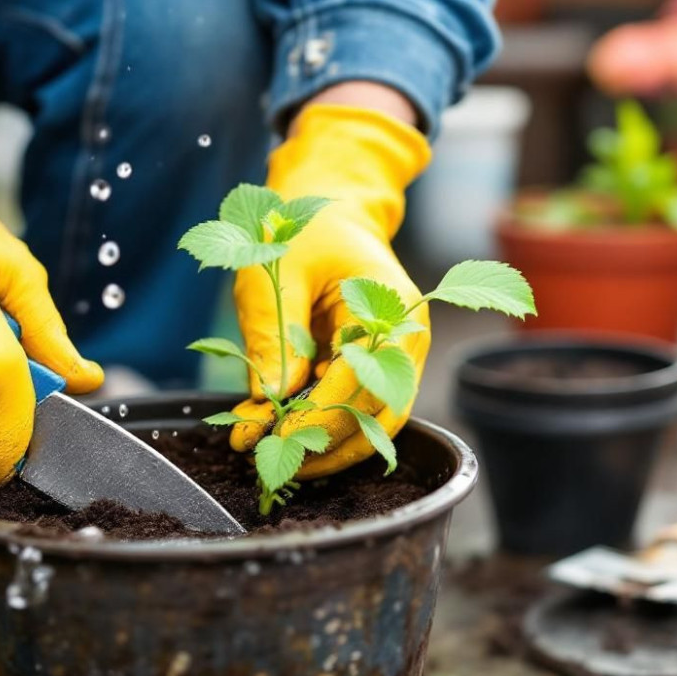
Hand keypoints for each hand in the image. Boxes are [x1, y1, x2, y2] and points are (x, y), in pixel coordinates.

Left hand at [229, 104, 430, 478]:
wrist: (330, 211)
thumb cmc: (301, 234)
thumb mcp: (276, 274)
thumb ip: (274, 335)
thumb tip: (269, 400)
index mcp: (389, 303)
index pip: (363, 375)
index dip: (320, 414)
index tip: (277, 437)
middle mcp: (407, 336)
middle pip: (380, 411)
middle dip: (326, 444)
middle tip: (273, 463)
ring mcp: (400, 357)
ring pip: (377, 423)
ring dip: (331, 449)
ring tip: (279, 461)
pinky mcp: (381, 371)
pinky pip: (363, 411)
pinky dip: (328, 431)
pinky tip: (288, 438)